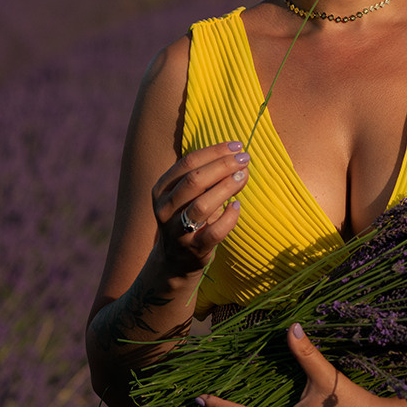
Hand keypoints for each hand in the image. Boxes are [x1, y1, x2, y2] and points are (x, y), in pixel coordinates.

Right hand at [151, 141, 249, 276]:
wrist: (176, 260)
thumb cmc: (188, 218)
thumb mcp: (190, 196)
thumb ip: (211, 178)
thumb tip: (241, 161)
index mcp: (162, 189)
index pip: (188, 163)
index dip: (214, 151)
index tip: (237, 146)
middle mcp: (165, 209)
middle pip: (194, 181)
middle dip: (222, 165)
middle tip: (244, 158)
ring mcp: (177, 231)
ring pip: (202, 205)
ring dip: (226, 187)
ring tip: (243, 176)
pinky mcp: (193, 249)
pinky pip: (214, 232)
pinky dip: (229, 217)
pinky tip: (237, 206)